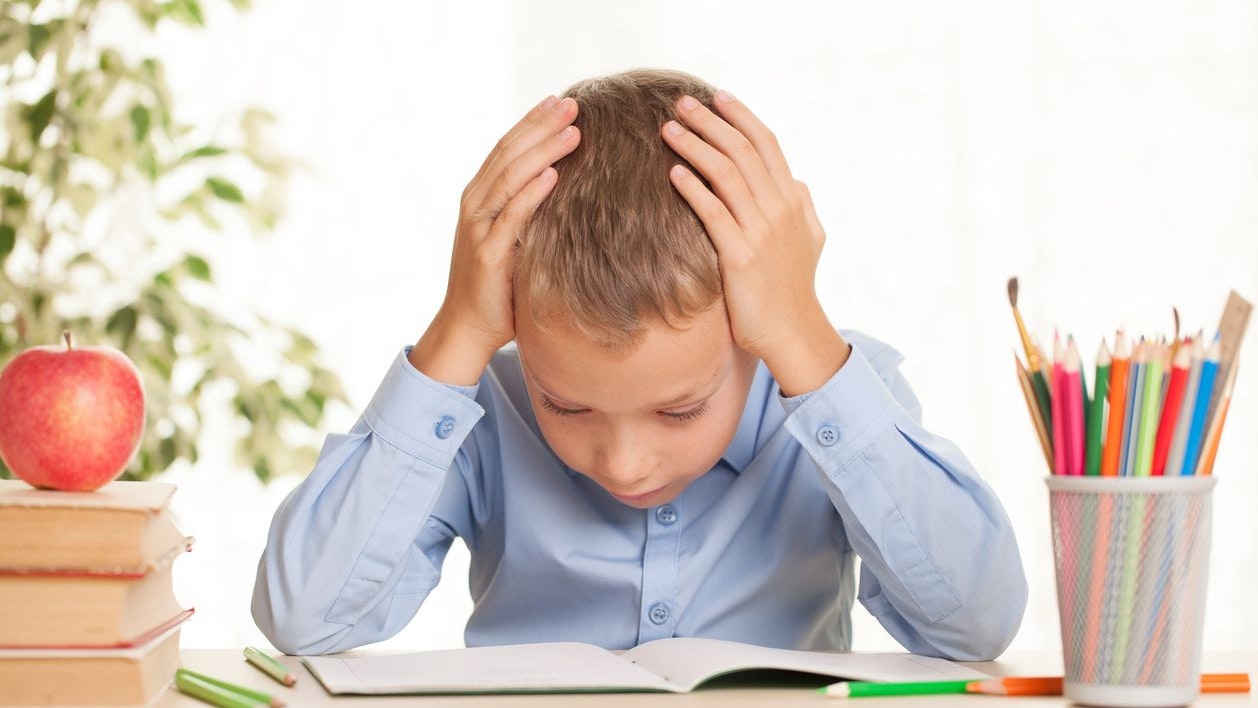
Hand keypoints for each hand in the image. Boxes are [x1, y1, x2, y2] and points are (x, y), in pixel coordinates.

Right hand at [410, 95, 580, 384]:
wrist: (469, 326)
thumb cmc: (498, 282)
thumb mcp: (512, 236)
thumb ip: (526, 209)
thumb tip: (560, 182)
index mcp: (480, 196)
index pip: (507, 148)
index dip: (533, 122)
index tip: (561, 100)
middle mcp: (475, 204)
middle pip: (509, 154)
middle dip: (541, 126)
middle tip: (573, 104)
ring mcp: (479, 227)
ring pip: (511, 178)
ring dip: (543, 151)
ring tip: (572, 131)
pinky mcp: (488, 254)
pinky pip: (512, 217)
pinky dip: (532, 193)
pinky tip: (553, 174)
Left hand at [661, 91, 848, 396]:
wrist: (793, 332)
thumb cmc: (794, 287)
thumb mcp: (810, 240)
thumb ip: (803, 207)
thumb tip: (796, 182)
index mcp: (794, 200)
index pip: (766, 145)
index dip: (741, 117)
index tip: (717, 97)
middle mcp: (780, 208)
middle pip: (742, 151)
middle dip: (711, 122)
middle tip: (682, 103)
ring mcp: (762, 231)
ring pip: (726, 174)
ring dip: (695, 146)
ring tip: (668, 128)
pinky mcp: (741, 256)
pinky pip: (714, 213)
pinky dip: (693, 189)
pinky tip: (674, 172)